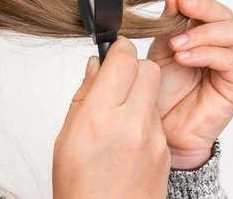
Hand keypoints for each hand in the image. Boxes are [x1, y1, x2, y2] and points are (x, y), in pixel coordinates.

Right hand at [53, 36, 170, 198]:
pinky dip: (144, 116)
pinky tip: (128, 136)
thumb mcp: (67, 137)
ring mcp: (153, 138)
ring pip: (154, 92)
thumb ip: (85, 95)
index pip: (123, 58)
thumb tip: (96, 66)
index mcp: (100, 117)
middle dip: (133, 66)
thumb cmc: (79, 187)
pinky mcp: (165, 150)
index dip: (118, 48)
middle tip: (117, 80)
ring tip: (118, 116)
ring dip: (139, 92)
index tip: (114, 50)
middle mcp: (132, 123)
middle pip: (148, 68)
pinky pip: (157, 118)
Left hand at [146, 0, 232, 169]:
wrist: (161, 129)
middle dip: (204, 7)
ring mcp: (232, 66)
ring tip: (176, 44)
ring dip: (203, 33)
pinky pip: (229, 60)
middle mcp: (221, 47)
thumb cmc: (161, 93)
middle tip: (183, 6)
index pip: (209, 6)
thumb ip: (169, 23)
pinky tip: (184, 58)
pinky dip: (206, 54)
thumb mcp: (160, 49)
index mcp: (203, 35)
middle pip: (226, 15)